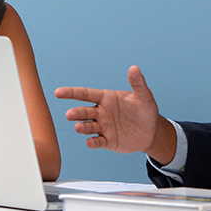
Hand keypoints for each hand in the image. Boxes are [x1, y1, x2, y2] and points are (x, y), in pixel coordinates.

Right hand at [55, 66, 175, 160]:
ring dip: (82, 127)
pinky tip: (89, 142)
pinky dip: (93, 142)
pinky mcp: (108, 141)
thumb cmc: (145, 110)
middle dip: (76, 113)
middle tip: (70, 114)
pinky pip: (98, 141)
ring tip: (78, 127)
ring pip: (88, 126)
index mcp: (106, 98)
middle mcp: (101, 112)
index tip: (58, 92)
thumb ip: (137, 83)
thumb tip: (134, 68)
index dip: (71, 93)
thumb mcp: (144, 96)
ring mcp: (103, 127)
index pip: (86, 94)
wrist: (152, 131)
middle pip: (84, 112)